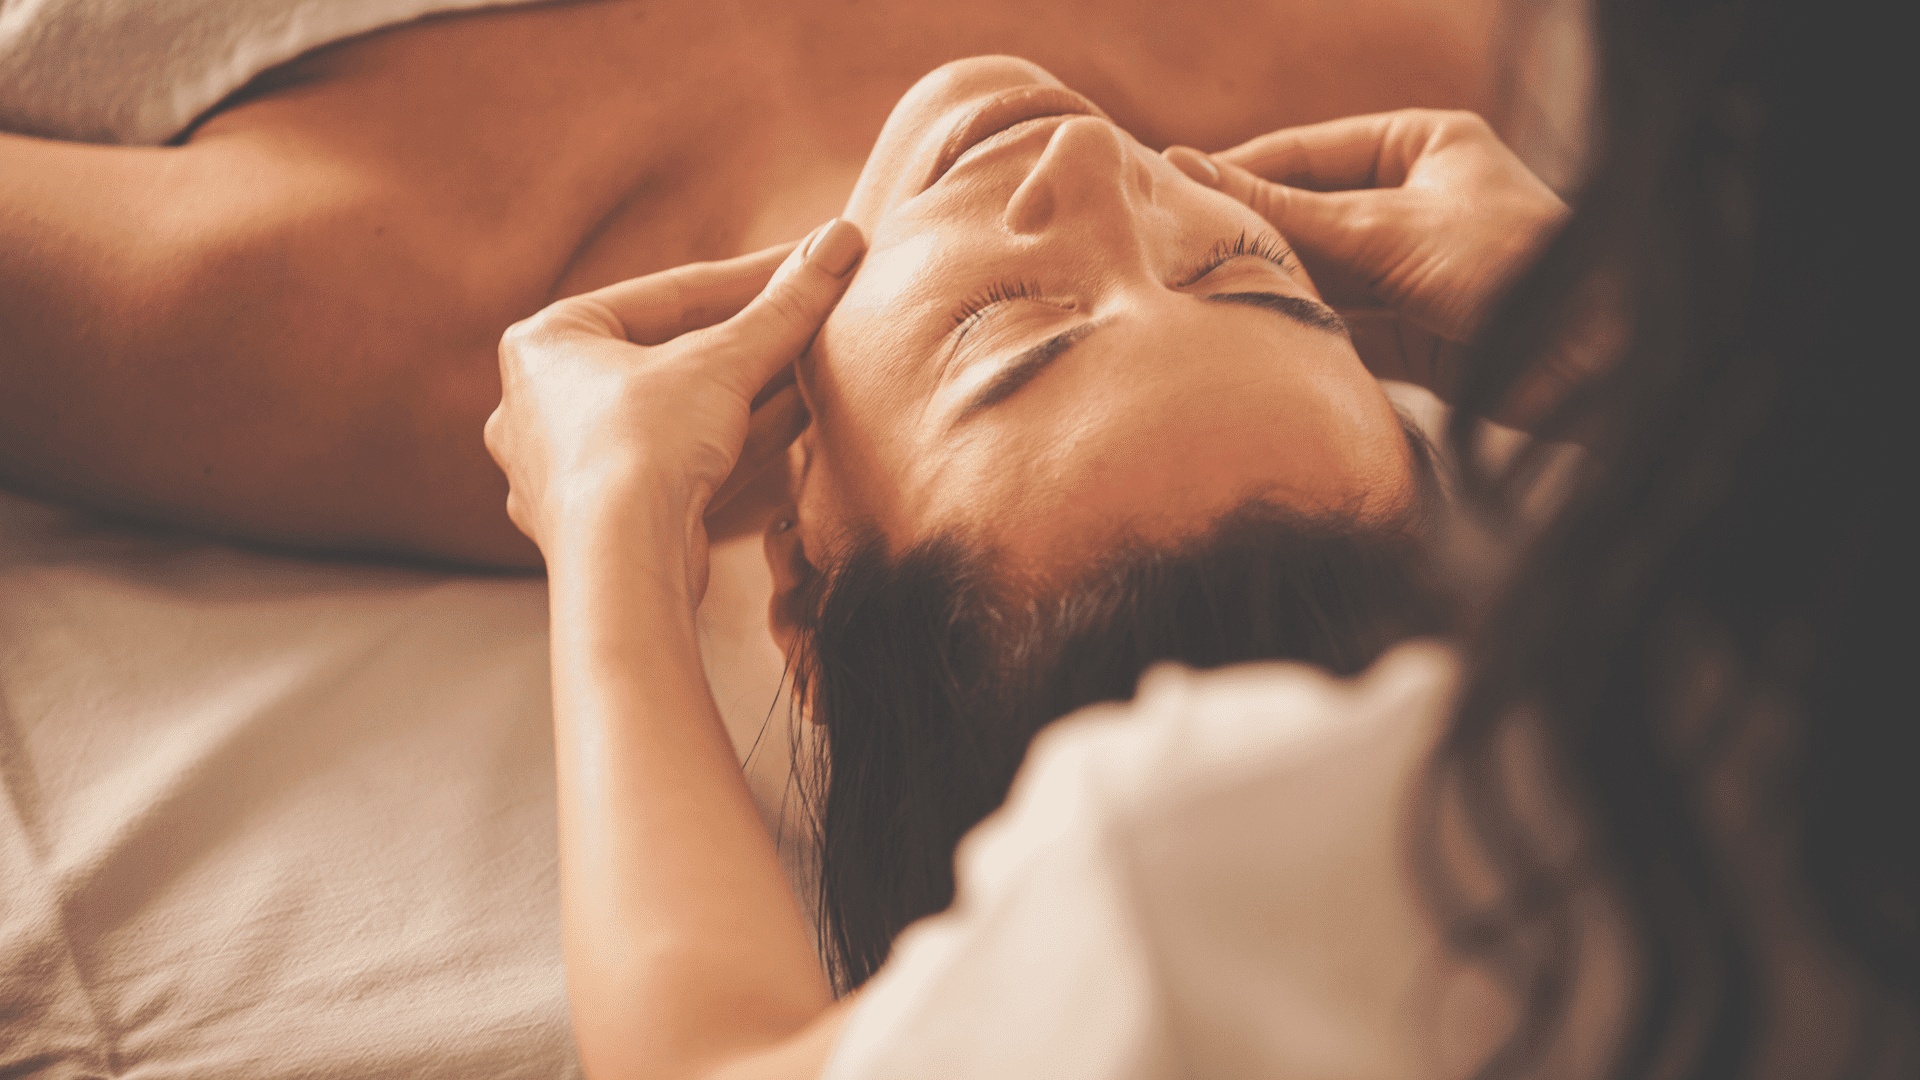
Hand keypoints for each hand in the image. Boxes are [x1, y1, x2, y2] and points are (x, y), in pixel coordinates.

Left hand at [484, 219, 864, 595]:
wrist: (622, 565)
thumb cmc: (643, 447)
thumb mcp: (724, 361)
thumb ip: (784, 305)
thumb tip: (840, 241)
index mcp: (545, 342)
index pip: (668, 295)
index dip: (753, 276)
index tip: (812, 259)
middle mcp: (543, 402)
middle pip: (673, 354)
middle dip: (753, 338)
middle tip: (816, 311)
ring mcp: (571, 466)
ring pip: (679, 412)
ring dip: (753, 389)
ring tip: (819, 361)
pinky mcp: (607, 520)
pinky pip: (680, 460)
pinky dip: (736, 439)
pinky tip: (800, 414)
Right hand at [1165, 110, 1567, 398]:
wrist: (1598, 368)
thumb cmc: (1513, 266)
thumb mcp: (1386, 229)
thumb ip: (1285, 211)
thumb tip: (1184, 169)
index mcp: (1420, 143)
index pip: (1302, 153)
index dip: (1234, 175)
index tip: (1164, 196)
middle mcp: (1412, 201)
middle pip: (1304, 216)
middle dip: (1247, 241)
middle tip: (1167, 259)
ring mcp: (1409, 271)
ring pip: (1316, 276)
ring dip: (1269, 291)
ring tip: (1195, 305)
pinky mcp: (1410, 337)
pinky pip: (1337, 327)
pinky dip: (1298, 334)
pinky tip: (1248, 342)